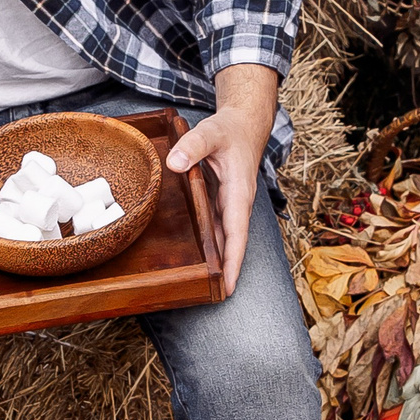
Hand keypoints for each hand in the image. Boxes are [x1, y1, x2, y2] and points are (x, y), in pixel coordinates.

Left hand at [166, 63, 279, 296]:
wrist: (245, 123)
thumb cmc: (230, 129)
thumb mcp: (211, 132)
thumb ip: (193, 146)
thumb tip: (174, 164)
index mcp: (239, 191)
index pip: (237, 233)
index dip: (234, 260)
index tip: (230, 285)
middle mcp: (238, 202)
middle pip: (234, 242)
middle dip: (229, 269)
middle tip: (216, 296)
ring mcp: (232, 203)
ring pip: (228, 237)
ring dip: (222, 260)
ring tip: (211, 285)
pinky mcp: (225, 201)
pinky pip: (220, 227)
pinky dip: (215, 244)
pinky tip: (206, 256)